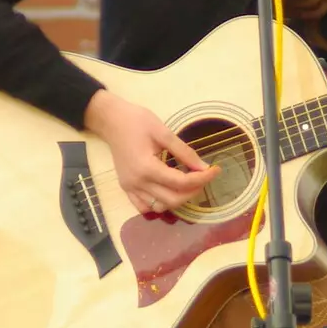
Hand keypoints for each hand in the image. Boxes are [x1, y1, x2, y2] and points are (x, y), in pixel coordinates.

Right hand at [84, 90, 218, 214]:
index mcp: (146, 167)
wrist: (111, 120)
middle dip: (193, 191)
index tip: (215, 170)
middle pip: (173, 200)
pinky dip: (159, 204)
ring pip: (160, 207)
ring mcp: (130, 188)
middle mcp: (137, 182)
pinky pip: (144, 207)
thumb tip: (203, 167)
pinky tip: (168, 191)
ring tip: (186, 184)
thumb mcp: (163, 131)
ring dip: (177, 199)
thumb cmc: (136, 121)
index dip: (202, 179)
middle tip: (203, 177)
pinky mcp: (126, 188)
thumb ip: (184, 151)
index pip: (181, 182)